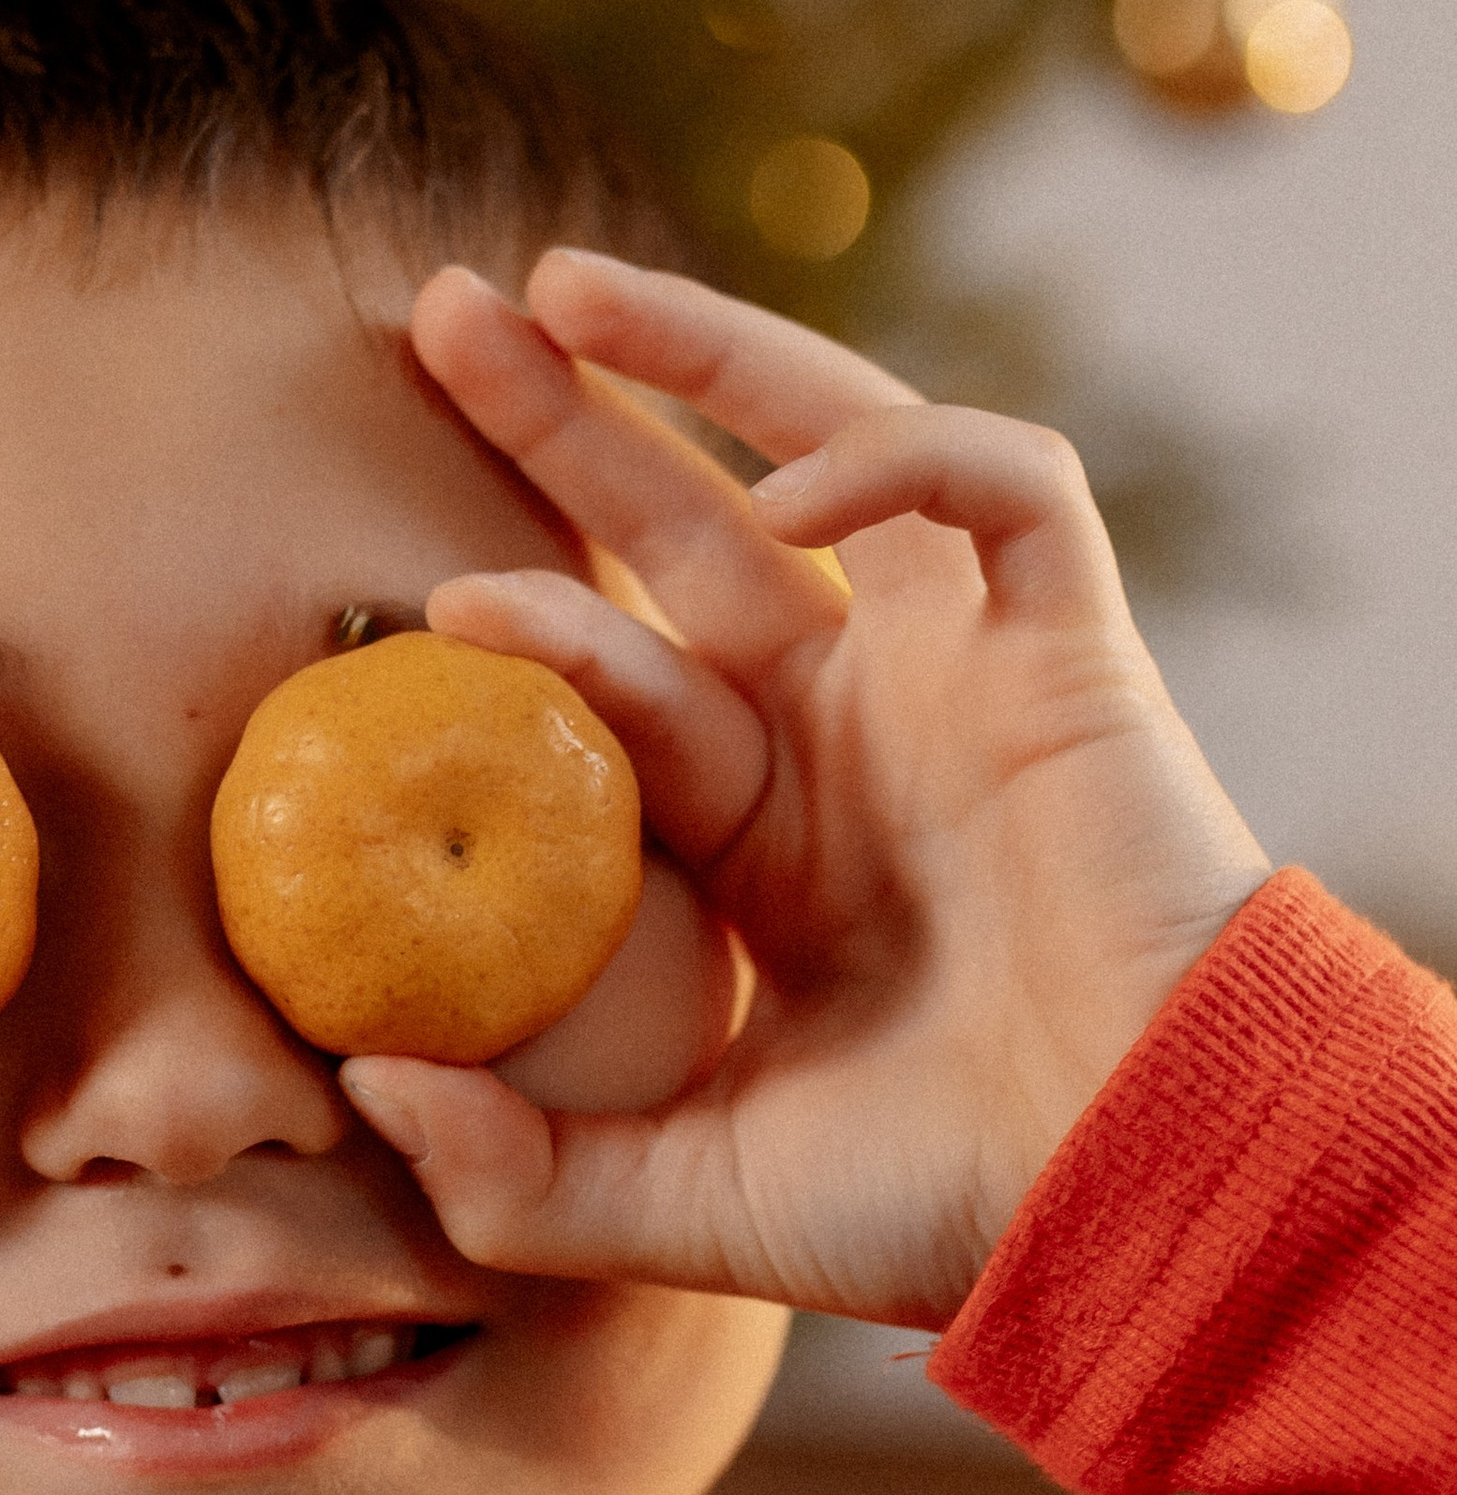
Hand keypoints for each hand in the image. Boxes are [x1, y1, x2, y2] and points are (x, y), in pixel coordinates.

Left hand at [341, 255, 1270, 1330]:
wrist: (1138, 1198)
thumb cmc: (940, 1209)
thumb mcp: (684, 1201)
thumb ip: (515, 1171)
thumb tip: (357, 1084)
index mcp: (770, 834)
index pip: (620, 677)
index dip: (527, 620)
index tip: (412, 606)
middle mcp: (853, 729)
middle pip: (686, 526)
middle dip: (567, 417)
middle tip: (435, 317)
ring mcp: (958, 674)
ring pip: (836, 443)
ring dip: (706, 353)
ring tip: (558, 285)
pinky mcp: (1067, 647)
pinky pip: (998, 483)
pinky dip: (901, 451)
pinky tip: (795, 485)